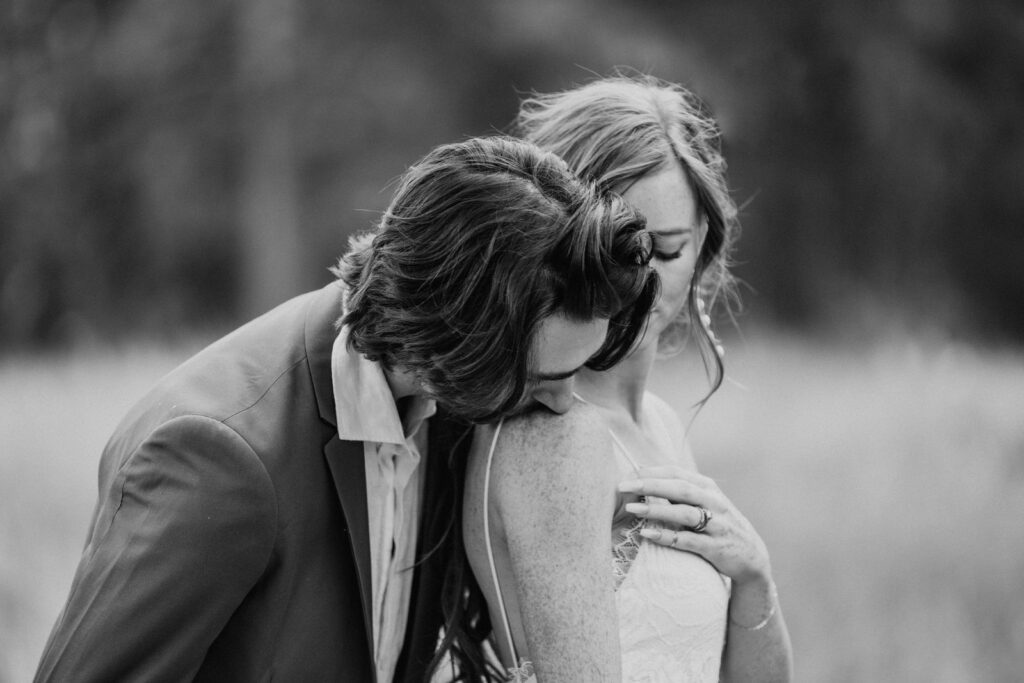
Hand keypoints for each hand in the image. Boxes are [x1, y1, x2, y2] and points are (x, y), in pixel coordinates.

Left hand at [618, 466, 770, 585]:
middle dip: (650, 485)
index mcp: (708, 488)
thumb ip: (680, 491)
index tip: (629, 472)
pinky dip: (667, 537)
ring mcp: (717, 525)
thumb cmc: (719, 525)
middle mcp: (714, 502)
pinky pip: (688, 541)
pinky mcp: (716, 547)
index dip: (653, 471)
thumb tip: (643, 474)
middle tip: (624, 486)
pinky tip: (647, 534)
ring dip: (656, 511)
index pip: (677, 472)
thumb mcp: (705, 502)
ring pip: (684, 513)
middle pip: (680, 488)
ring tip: (632, 509)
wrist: (751, 557)